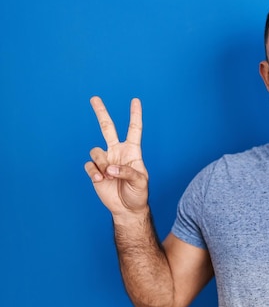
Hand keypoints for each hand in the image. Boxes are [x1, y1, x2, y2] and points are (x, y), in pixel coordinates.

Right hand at [84, 96, 148, 216]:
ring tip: (109, 176)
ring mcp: (105, 160)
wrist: (127, 208)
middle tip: (94, 98)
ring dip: (101, 163)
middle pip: (107, 128)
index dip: (135, 115)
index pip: (134, 129)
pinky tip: (100, 180)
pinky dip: (94, 172)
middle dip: (101, 113)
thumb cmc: (138, 193)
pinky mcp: (95, 171)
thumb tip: (109, 167)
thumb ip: (127, 172)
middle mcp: (117, 152)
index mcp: (132, 151)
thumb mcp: (140, 182)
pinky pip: (89, 165)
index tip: (135, 100)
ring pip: (95, 151)